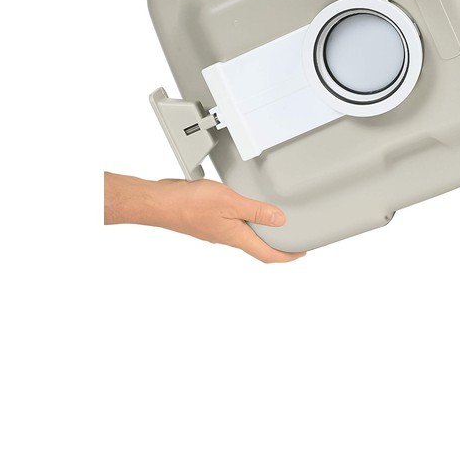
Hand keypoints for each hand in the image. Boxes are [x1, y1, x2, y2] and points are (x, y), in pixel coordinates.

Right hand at [104, 173, 303, 262]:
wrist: (159, 203)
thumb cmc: (189, 203)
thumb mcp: (230, 202)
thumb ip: (256, 211)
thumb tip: (280, 221)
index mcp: (236, 237)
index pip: (267, 254)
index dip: (287, 256)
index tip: (301, 253)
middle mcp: (227, 238)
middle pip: (257, 247)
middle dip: (276, 246)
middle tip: (291, 240)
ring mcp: (216, 231)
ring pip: (244, 236)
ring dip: (260, 233)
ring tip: (273, 225)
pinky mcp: (206, 222)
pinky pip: (232, 226)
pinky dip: (245, 222)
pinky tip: (244, 210)